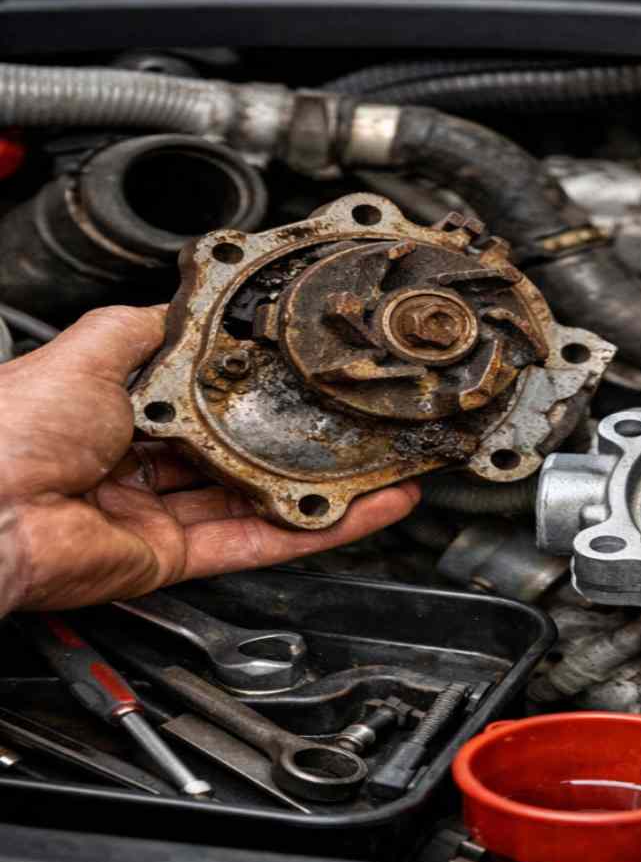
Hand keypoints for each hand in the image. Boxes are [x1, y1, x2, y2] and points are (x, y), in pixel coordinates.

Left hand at [0, 305, 418, 613]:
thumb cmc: (11, 432)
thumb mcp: (88, 349)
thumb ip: (146, 327)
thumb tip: (189, 302)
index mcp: (115, 411)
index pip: (201, 397)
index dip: (255, 387)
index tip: (304, 374)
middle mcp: (138, 463)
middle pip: (237, 451)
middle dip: (297, 438)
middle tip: (355, 421)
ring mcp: (157, 514)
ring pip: (258, 500)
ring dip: (324, 485)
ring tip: (382, 467)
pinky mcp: (175, 558)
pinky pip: (258, 541)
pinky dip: (316, 528)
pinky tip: (364, 508)